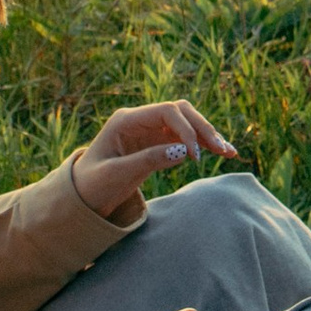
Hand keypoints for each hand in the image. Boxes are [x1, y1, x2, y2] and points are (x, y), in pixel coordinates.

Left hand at [71, 100, 235, 221]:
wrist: (81, 197)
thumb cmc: (92, 185)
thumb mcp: (116, 175)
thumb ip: (148, 161)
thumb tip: (183, 151)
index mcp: (126, 120)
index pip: (166, 112)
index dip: (186, 129)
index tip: (195, 156)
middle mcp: (140, 121)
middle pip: (180, 112)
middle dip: (202, 128)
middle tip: (221, 150)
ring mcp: (150, 131)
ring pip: (186, 124)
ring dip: (207, 136)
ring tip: (228, 152)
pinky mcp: (156, 144)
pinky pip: (184, 139)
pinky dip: (202, 145)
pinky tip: (222, 152)